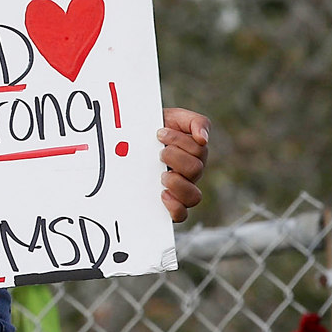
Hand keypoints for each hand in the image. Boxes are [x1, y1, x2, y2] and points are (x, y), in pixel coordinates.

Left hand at [158, 108, 209, 222]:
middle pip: (195, 170)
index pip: (198, 150)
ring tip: (162, 175)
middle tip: (159, 152)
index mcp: (194, 153)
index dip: (178, 141)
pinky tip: (163, 194)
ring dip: (177, 183)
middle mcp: (190, 172)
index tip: (158, 133)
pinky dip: (175, 207)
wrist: (129, 137)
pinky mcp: (169, 203)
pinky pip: (181, 214)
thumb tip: (203, 139)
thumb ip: (195, 122)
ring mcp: (180, 188)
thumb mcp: (175, 117)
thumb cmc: (153, 128)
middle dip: (174, 157)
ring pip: (193, 196)